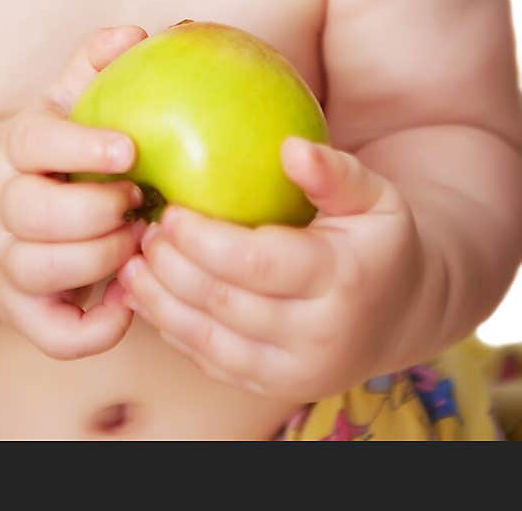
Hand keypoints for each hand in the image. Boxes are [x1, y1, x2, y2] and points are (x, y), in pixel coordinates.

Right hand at [0, 24, 149, 359]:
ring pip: (40, 270)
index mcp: (16, 153)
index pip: (32, 143)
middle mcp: (2, 209)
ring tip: (139, 243)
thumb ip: (94, 67)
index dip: (79, 146)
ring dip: (98, 260)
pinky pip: (55, 335)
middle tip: (141, 202)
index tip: (130, 149)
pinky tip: (130, 303)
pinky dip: (96, 329)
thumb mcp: (63, 108)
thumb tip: (135, 35)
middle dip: (94, 211)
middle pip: (33, 213)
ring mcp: (7, 264)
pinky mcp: (22, 314)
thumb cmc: (52, 160)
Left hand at [114, 138, 427, 400]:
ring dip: (161, 304)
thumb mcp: (375, 196)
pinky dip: (174, 332)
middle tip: (142, 231)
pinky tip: (148, 297)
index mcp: (342, 279)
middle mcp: (319, 336)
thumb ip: (335, 172)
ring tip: (131, 264)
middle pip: (225, 304)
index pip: (258, 264)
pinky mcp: (276, 386)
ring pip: (210, 342)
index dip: (204, 241)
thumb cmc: (379, 239)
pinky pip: (213, 363)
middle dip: (172, 269)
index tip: (170, 212)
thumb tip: (292, 148)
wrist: (403, 314)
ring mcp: (296, 371)